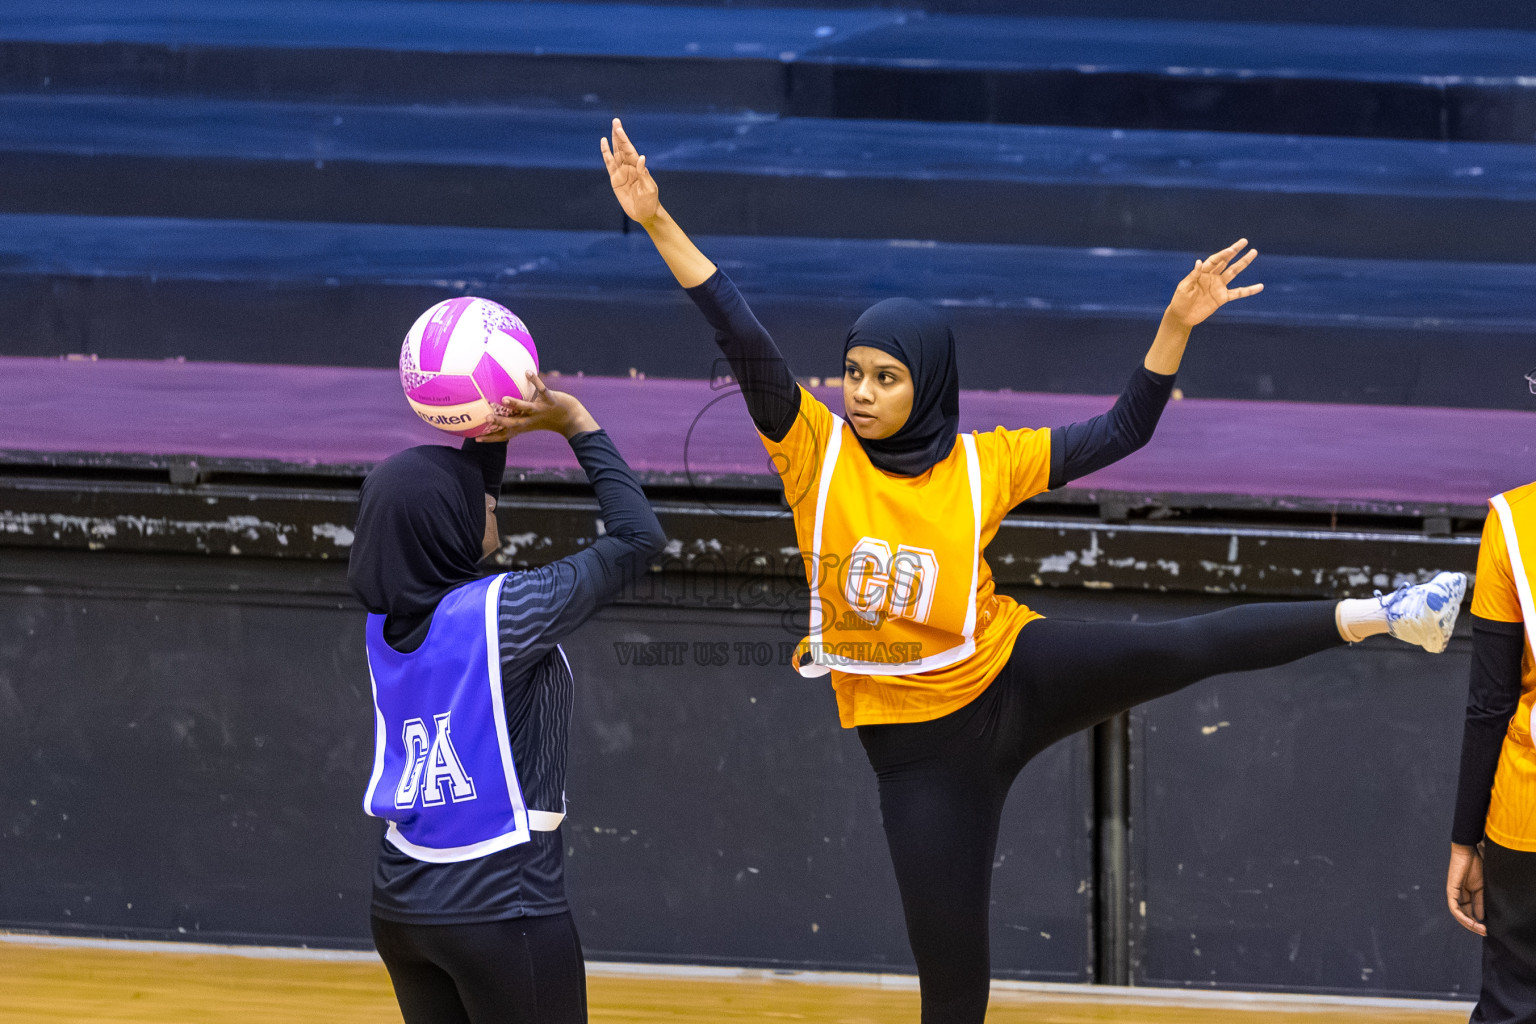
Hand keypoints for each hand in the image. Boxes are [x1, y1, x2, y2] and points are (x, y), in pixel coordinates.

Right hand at [480, 372, 599, 440]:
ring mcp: (540, 410)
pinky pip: (542, 389)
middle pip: (513, 423)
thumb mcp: (531, 419)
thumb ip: (516, 415)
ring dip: (516, 404)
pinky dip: (535, 381)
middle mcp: (530, 419)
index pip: (505, 434)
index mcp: (524, 425)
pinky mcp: (550, 400)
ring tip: (504, 400)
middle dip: (500, 422)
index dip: (492, 438)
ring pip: (526, 408)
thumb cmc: (549, 418)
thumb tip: (499, 406)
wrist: (571, 418)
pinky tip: (527, 372)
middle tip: (486, 418)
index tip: (477, 439)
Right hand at [601, 118, 658, 226]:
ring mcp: (622, 171)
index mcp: (638, 167)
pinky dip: (606, 154)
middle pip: (622, 148)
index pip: (629, 150)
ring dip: (613, 141)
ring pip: (616, 153)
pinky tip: (604, 143)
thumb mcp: (649, 188)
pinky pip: (609, 164)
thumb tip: (641, 157)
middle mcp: (629, 166)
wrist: (645, 213)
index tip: (619, 129)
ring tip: (612, 128)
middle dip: (619, 135)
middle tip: (616, 121)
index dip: (624, 139)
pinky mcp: (615, 179)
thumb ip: (643, 174)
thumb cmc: (650, 201)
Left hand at [1164, 239, 1262, 329]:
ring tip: (1254, 252)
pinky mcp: (1222, 298)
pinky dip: (1249, 290)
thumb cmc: (1180, 300)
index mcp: (1202, 272)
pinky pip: (1238, 293)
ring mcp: (1218, 286)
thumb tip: (1199, 261)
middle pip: (1225, 261)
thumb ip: (1193, 275)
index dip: (1223, 254)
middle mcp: (1212, 277)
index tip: (1232, 250)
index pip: (1215, 260)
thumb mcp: (1184, 287)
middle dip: (1235, 251)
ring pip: (1233, 272)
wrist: (1182, 316)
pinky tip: (1260, 286)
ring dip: (1243, 263)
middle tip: (1244, 241)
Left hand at [1447, 842, 1486, 935]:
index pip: (1469, 913)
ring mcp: (1453, 893)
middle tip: (1485, 932)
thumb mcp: (1481, 888)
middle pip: (1463, 916)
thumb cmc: (1476, 867)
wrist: (1470, 853)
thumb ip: (1480, 902)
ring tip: (1480, 929)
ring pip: (1458, 914)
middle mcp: (1457, 896)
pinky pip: (1454, 907)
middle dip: (1473, 926)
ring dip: (1468, 923)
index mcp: (1465, 895)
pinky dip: (1462, 915)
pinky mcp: (1451, 890)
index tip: (1487, 929)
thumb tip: (1481, 917)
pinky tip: (1471, 922)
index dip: (1477, 922)